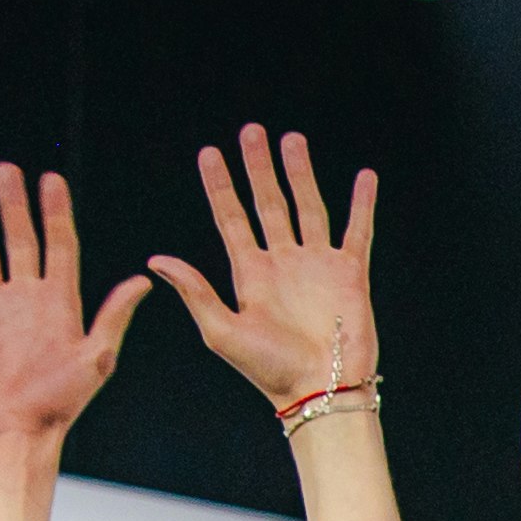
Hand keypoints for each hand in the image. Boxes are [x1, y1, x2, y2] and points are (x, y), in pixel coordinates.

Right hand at [0, 165, 150, 451]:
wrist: (17, 434)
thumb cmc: (61, 404)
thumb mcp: (96, 358)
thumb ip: (113, 316)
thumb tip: (144, 280)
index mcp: (60, 303)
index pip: (59, 245)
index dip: (55, 211)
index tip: (51, 177)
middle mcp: (26, 300)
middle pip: (19, 240)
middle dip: (13, 204)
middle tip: (7, 169)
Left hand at [152, 126, 381, 407]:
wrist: (319, 390)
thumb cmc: (268, 370)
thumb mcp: (221, 330)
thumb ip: (194, 291)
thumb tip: (156, 260)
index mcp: (250, 274)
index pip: (231, 218)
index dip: (219, 186)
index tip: (209, 153)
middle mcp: (282, 263)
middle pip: (269, 202)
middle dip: (259, 167)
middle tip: (251, 131)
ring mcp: (317, 265)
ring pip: (308, 207)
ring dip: (300, 173)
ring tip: (292, 139)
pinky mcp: (350, 274)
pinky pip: (357, 231)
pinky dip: (361, 204)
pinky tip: (364, 177)